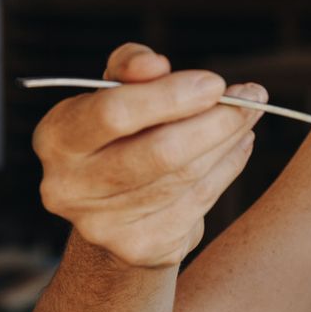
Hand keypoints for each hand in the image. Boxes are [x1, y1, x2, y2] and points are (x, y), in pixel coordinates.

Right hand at [33, 42, 265, 267]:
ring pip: (186, 177)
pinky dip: (228, 168)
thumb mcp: (114, 92)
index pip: (115, 113)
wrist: (112, 211)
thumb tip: (155, 64)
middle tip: (253, 98)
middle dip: (216, 122)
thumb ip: (131, 67)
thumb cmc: (118, 134)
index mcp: (56, 138)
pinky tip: (240, 145)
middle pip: (160, 152)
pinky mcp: (141, 247)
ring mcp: (103, 224)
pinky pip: (200, 201)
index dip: (171, 96)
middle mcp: (69, 186)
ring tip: (250, 115)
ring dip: (229, 141)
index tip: (215, 83)